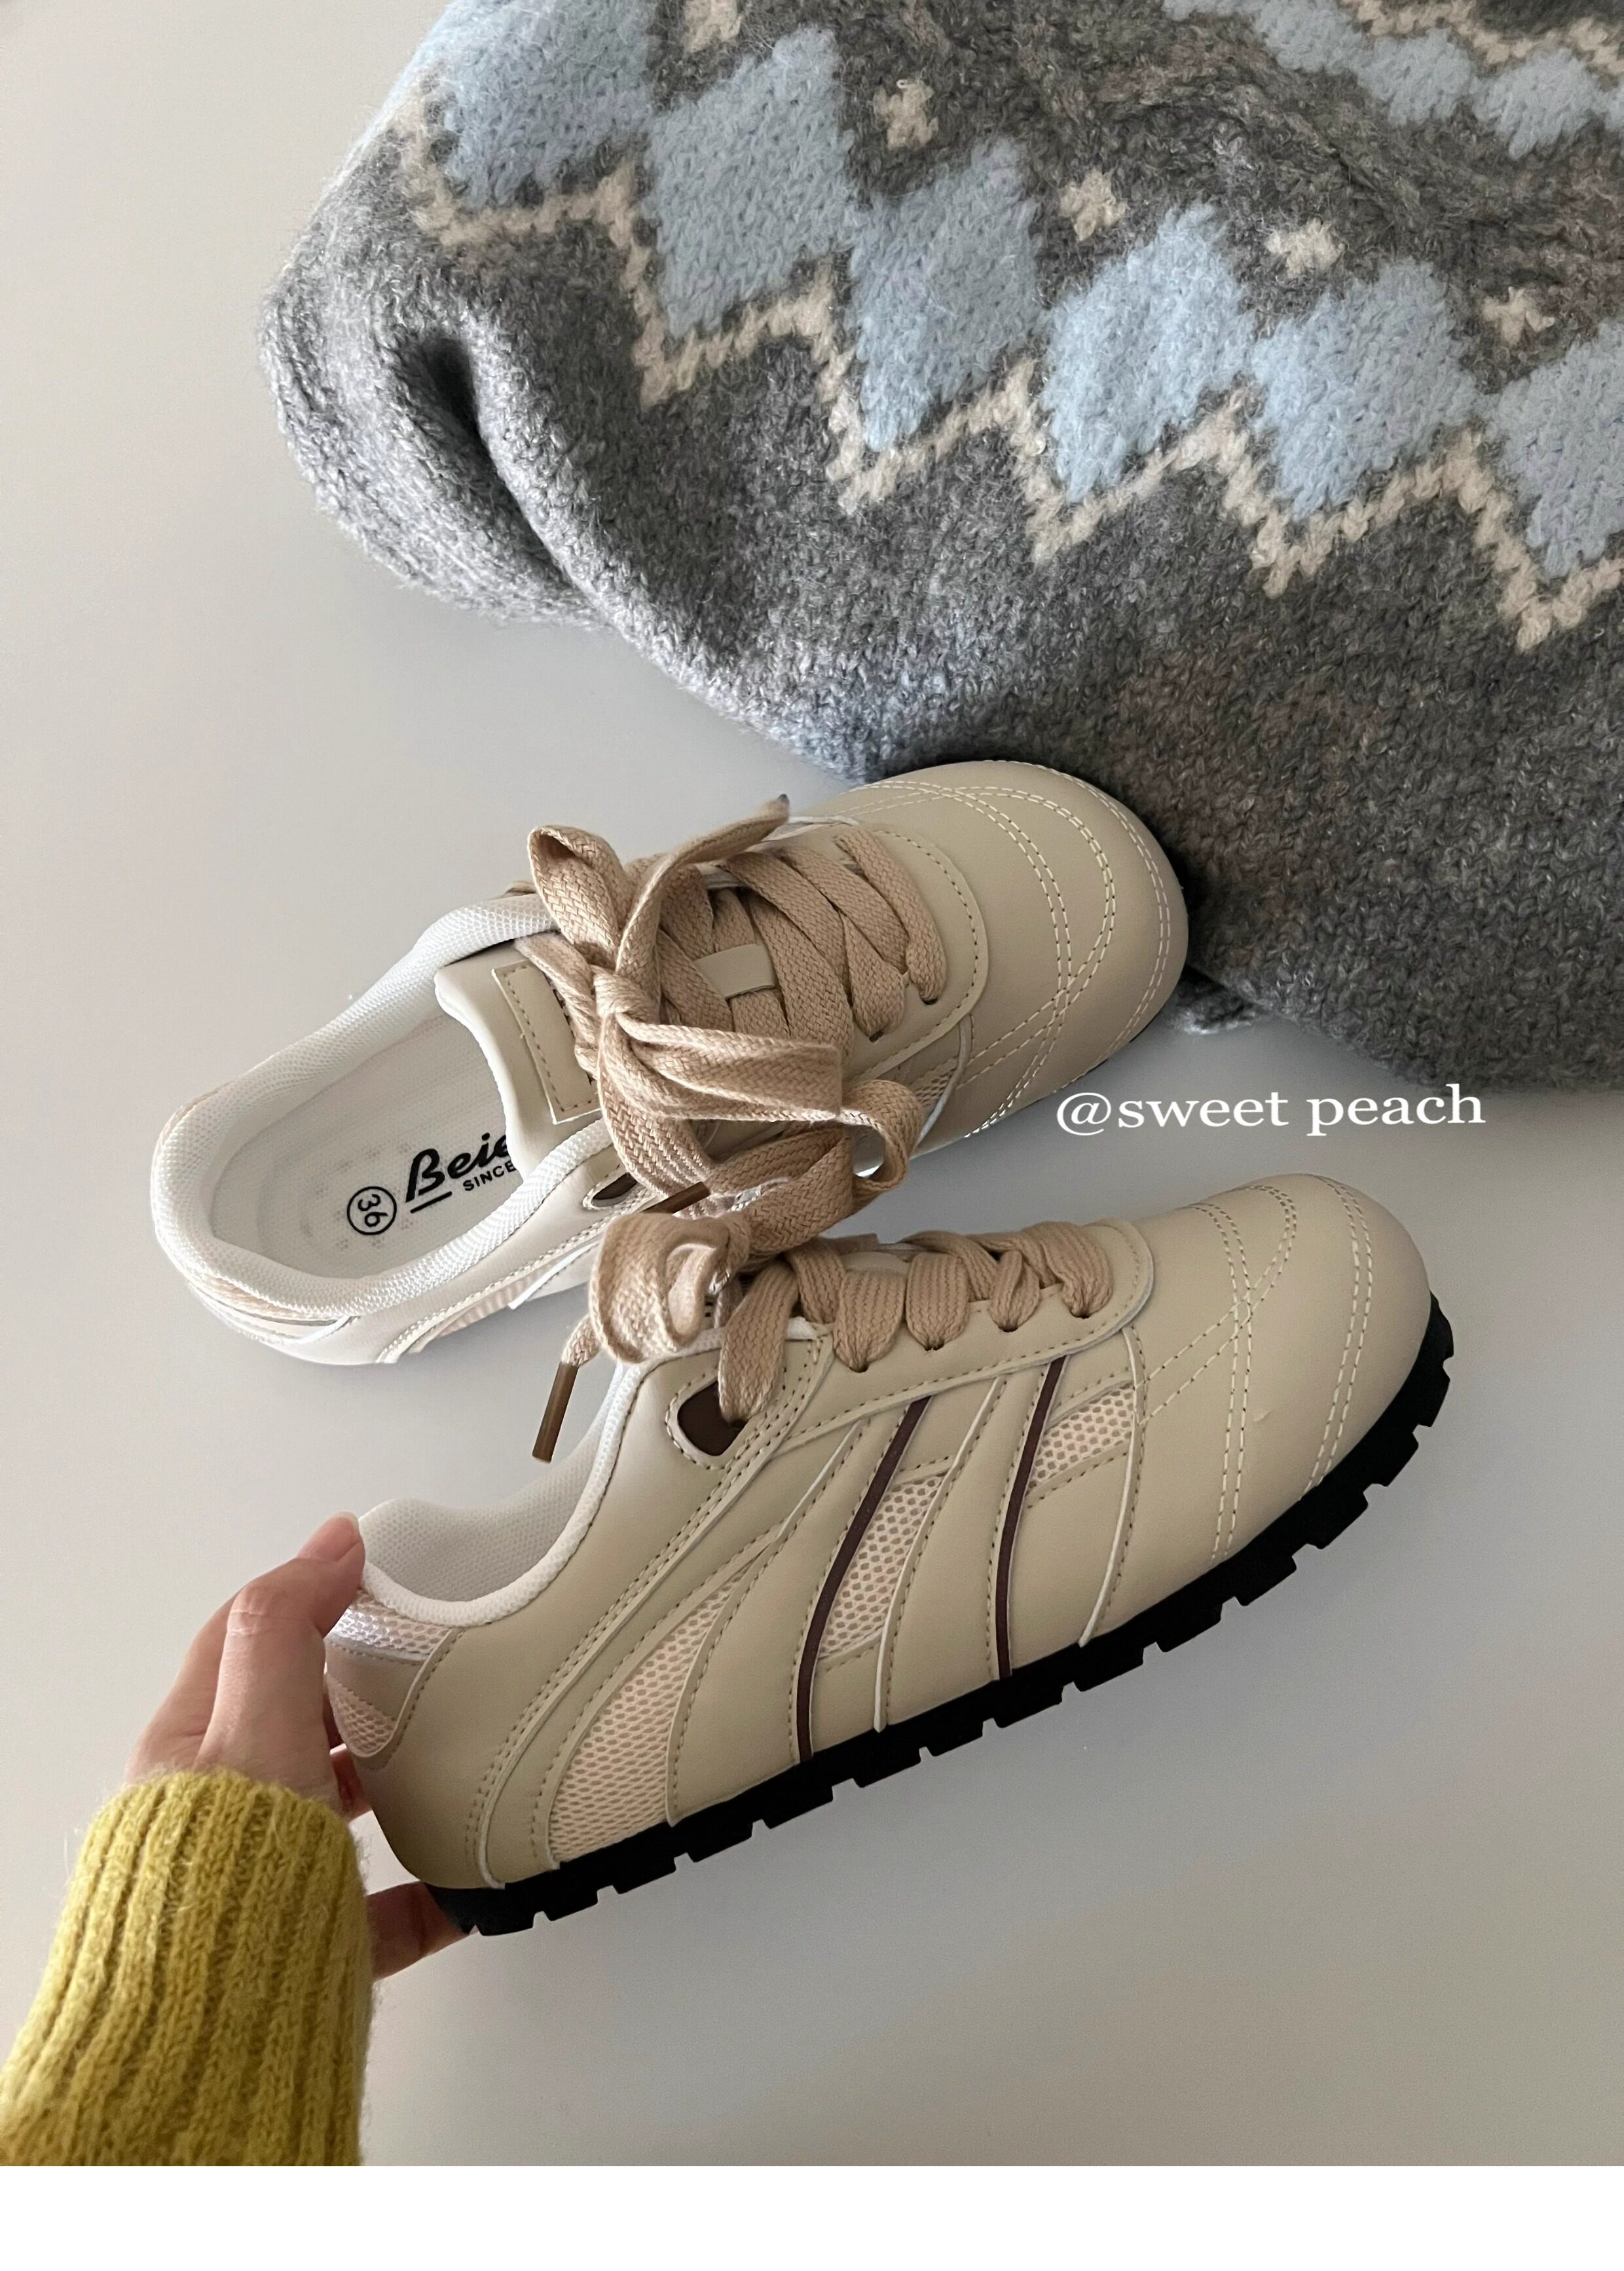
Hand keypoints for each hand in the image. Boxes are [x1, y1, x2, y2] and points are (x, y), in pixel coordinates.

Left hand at [128, 1515, 465, 1979]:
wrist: (216, 2034)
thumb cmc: (220, 1872)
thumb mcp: (252, 1723)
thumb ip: (287, 1627)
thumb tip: (332, 1539)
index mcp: (192, 1750)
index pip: (244, 1638)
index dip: (302, 1588)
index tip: (368, 1566)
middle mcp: (219, 1813)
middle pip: (291, 1726)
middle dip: (355, 1686)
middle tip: (425, 1656)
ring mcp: (264, 1883)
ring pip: (334, 1814)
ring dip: (390, 1780)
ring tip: (452, 1752)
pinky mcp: (312, 1949)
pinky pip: (384, 1912)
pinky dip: (432, 1892)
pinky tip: (472, 1882)